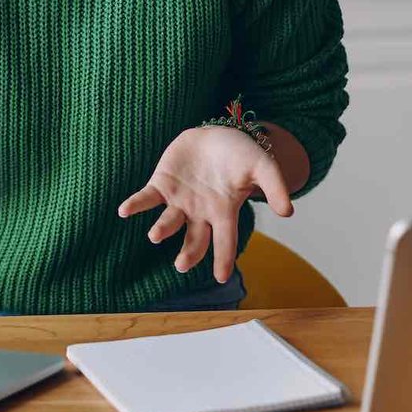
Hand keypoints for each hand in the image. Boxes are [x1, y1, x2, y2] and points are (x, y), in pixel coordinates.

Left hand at [115, 126, 293, 283]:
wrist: (217, 133)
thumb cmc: (241, 154)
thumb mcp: (262, 165)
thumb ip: (275, 186)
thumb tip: (288, 211)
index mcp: (224, 212)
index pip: (225, 241)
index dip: (223, 259)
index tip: (221, 277)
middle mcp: (200, 212)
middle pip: (194, 240)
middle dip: (188, 253)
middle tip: (181, 265)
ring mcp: (179, 200)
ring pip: (169, 221)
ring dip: (162, 229)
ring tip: (155, 235)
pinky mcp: (162, 184)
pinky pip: (146, 198)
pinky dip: (135, 205)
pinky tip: (124, 211)